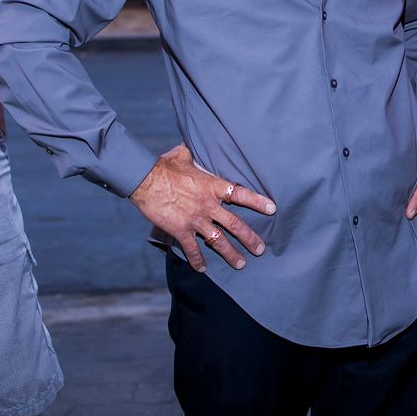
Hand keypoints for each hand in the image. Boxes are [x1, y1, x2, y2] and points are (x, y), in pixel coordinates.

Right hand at [129, 144, 276, 271]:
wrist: (144, 179)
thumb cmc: (163, 165)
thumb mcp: (182, 155)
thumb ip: (191, 155)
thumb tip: (189, 146)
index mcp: (212, 186)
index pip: (240, 194)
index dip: (258, 202)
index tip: (272, 209)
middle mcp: (208, 205)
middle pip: (235, 224)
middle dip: (250, 238)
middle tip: (260, 249)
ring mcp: (195, 220)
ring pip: (219, 241)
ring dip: (231, 254)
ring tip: (241, 264)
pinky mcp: (181, 230)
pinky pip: (193, 249)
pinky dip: (198, 260)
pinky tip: (202, 269)